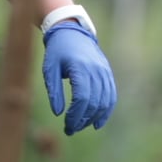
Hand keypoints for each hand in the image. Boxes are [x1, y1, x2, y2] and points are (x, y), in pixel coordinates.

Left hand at [42, 21, 116, 135]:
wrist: (72, 32)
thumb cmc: (57, 52)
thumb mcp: (49, 69)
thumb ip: (54, 91)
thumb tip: (58, 113)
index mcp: (80, 68)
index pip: (82, 97)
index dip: (75, 115)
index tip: (66, 125)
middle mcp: (96, 70)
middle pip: (94, 102)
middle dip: (83, 120)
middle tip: (70, 130)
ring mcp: (104, 72)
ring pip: (105, 101)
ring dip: (94, 117)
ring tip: (80, 126)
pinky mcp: (107, 73)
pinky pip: (111, 95)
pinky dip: (106, 110)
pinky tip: (97, 122)